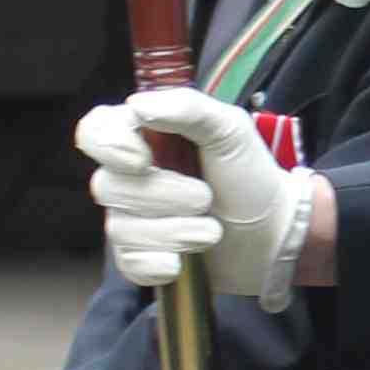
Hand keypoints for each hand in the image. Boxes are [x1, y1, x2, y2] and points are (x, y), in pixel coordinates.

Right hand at [77, 86, 313, 304]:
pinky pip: (129, 262)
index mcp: (144, 136)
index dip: (107, 146)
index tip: (142, 160)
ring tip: (213, 231)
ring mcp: (132, 218)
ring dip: (174, 231)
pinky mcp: (141, 257)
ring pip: (120, 228)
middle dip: (164, 197)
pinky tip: (185, 262)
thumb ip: (188, 108)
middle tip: (207, 199)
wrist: (275, 233)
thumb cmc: (250, 175)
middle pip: (108, 186)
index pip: (94, 131)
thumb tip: (137, 106)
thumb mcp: (230, 129)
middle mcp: (129, 176)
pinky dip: (160, 263)